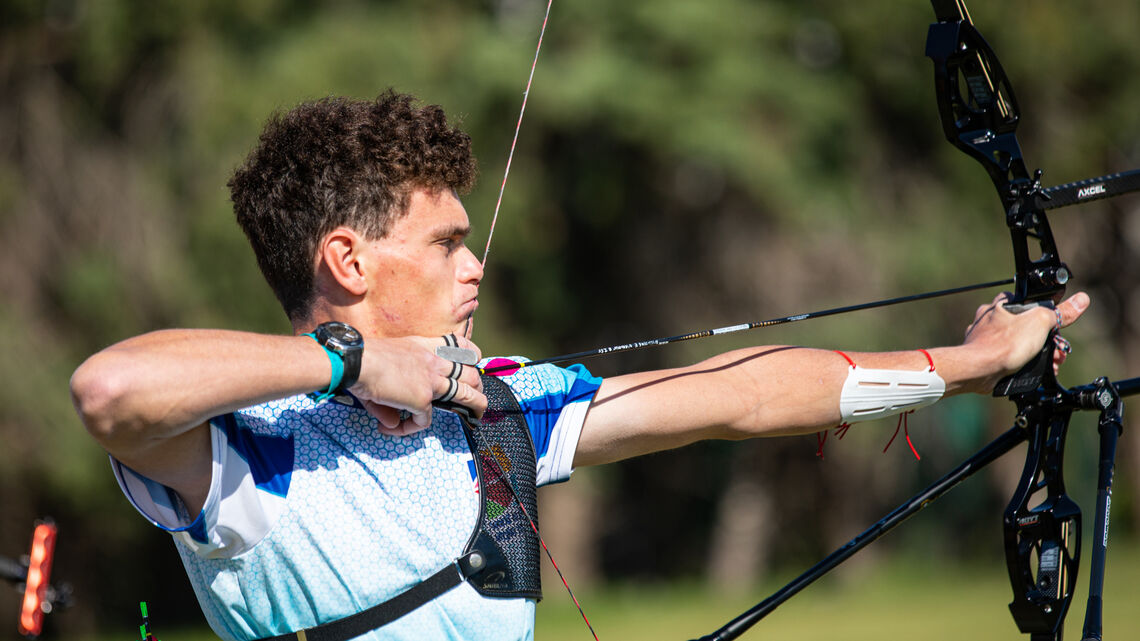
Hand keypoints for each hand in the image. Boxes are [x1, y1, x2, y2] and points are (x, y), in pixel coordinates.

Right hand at [349, 335, 485, 435]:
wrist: (358, 361)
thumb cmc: (364, 357)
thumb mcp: (387, 364)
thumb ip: (395, 391)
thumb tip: (391, 421)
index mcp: (423, 347)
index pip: (457, 344)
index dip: (471, 353)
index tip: (475, 360)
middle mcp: (433, 362)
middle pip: (469, 373)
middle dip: (478, 385)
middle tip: (477, 396)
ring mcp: (431, 381)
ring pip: (467, 395)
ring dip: (477, 406)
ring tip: (478, 416)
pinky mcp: (422, 400)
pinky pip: (424, 421)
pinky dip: (410, 428)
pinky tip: (395, 428)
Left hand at [963, 291, 1089, 390]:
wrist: (980, 369)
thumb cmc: (1004, 343)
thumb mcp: (1040, 322)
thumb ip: (1060, 312)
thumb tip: (1081, 300)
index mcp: (1002, 304)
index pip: (1029, 302)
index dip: (1046, 314)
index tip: (1056, 327)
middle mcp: (990, 319)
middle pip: (1025, 325)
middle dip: (1045, 339)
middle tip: (1058, 351)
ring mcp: (985, 338)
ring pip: (1017, 342)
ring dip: (1037, 353)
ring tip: (1051, 363)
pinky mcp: (984, 355)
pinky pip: (1007, 357)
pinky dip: (1021, 363)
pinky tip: (1030, 370)